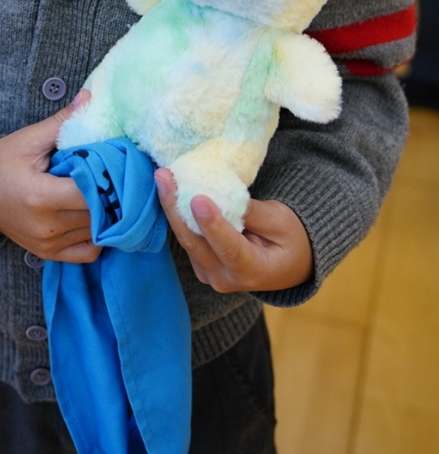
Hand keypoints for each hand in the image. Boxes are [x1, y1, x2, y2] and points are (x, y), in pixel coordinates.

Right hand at [0, 92, 99, 262]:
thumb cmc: (0, 162)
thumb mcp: (29, 139)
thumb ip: (63, 122)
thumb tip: (90, 98)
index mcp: (40, 197)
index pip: (91, 191)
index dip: (108, 175)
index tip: (114, 159)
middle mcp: (46, 226)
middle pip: (99, 213)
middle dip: (111, 192)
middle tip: (116, 172)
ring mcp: (48, 244)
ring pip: (98, 232)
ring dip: (108, 212)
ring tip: (105, 190)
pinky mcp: (48, 254)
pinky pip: (88, 253)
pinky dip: (98, 235)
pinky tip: (96, 215)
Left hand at [155, 170, 312, 292]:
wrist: (289, 263)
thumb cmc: (290, 239)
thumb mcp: (280, 222)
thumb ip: (251, 212)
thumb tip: (222, 195)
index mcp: (252, 270)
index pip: (228, 248)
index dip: (212, 225)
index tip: (198, 199)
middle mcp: (225, 277)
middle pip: (195, 243)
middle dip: (176, 207)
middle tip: (164, 176)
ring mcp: (209, 273)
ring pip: (186, 239)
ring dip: (172, 208)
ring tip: (163, 176)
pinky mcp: (200, 263)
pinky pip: (187, 238)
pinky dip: (178, 213)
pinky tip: (170, 189)